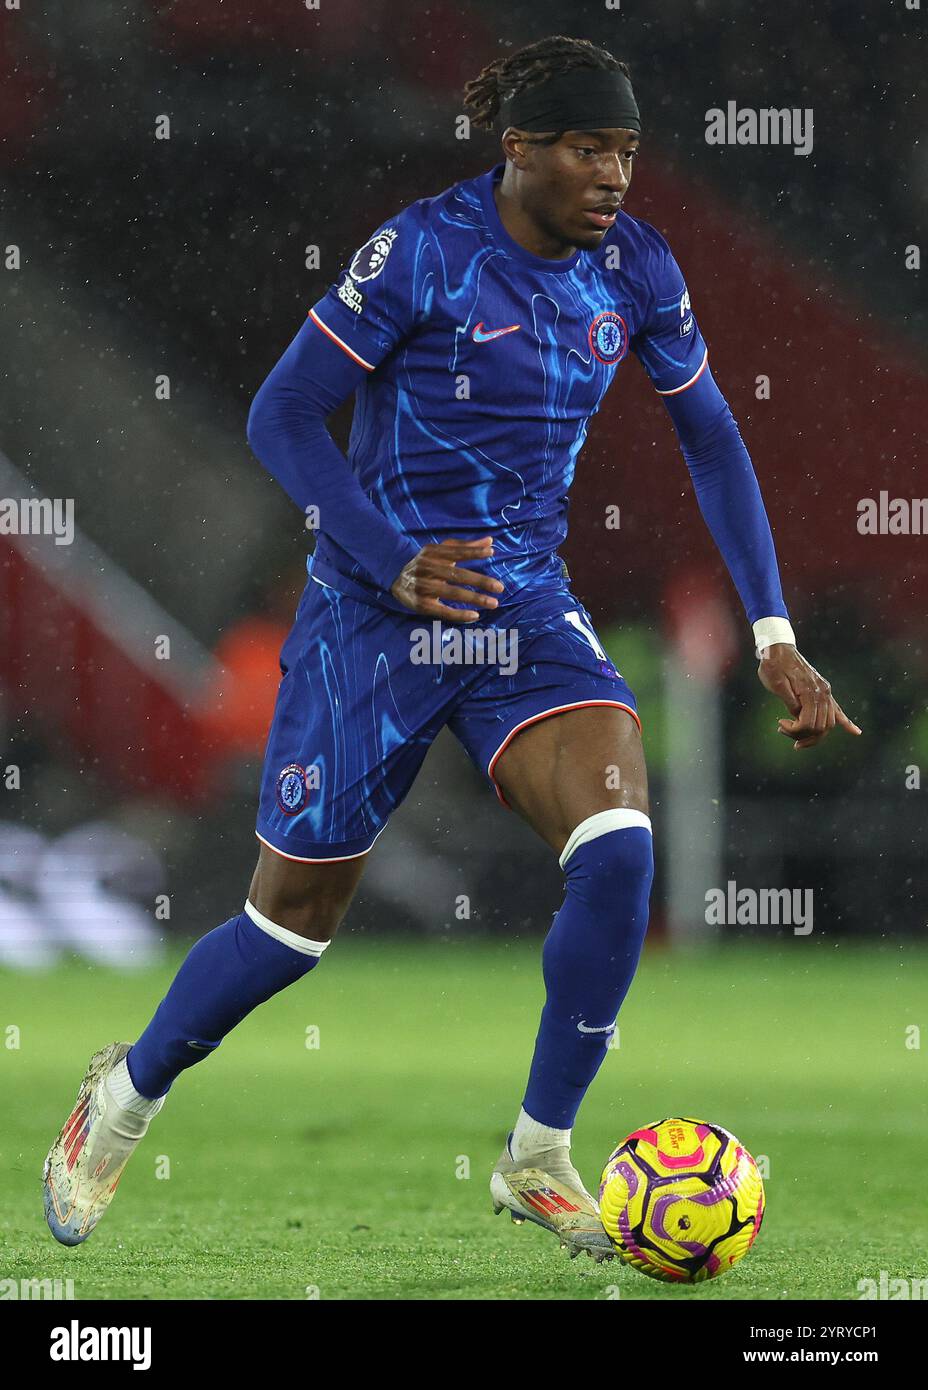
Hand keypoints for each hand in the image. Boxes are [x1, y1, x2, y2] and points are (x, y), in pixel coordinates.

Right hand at [390, 537, 504, 622]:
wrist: (395, 577)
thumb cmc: (425, 562)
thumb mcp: (440, 550)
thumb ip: (465, 546)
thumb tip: (490, 541)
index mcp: (432, 553)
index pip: (456, 552)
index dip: (473, 552)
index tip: (491, 554)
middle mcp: (426, 568)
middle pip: (456, 575)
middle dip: (480, 581)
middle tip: (500, 587)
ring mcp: (423, 587)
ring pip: (452, 593)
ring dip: (474, 598)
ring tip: (493, 603)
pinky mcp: (421, 604)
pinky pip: (443, 610)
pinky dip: (459, 614)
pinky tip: (474, 615)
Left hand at [758, 643, 861, 749]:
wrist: (779, 649)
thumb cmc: (774, 666)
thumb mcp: (776, 683)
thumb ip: (789, 700)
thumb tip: (798, 715)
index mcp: (810, 691)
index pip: (809, 723)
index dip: (794, 730)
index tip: (780, 724)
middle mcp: (823, 692)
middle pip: (820, 727)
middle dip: (803, 735)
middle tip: (783, 729)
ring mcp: (825, 692)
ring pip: (828, 723)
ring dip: (814, 735)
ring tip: (797, 736)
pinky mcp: (824, 691)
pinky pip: (837, 710)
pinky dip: (846, 722)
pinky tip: (856, 732)